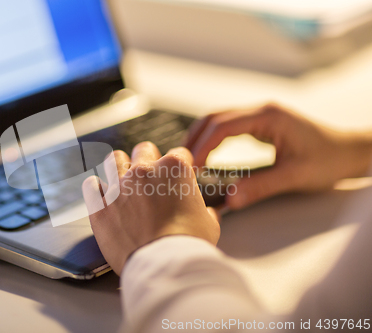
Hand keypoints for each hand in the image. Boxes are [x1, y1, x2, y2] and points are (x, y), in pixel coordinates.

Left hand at [82, 142, 219, 274]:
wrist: (163, 264)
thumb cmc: (188, 244)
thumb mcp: (208, 224)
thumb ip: (205, 212)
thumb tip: (207, 213)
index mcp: (174, 169)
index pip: (179, 154)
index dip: (180, 166)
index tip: (178, 176)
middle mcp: (144, 171)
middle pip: (144, 150)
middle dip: (149, 159)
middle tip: (151, 175)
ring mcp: (119, 186)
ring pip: (114, 160)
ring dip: (119, 166)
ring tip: (122, 179)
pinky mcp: (100, 206)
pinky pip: (91, 186)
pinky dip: (96, 189)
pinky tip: (102, 195)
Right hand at [186, 103, 371, 208]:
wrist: (348, 152)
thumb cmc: (328, 161)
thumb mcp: (295, 176)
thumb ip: (261, 187)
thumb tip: (229, 200)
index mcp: (268, 116)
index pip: (222, 126)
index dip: (202, 147)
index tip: (190, 167)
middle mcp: (261, 110)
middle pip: (214, 118)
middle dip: (194, 140)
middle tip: (181, 165)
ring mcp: (260, 114)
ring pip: (218, 120)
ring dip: (200, 138)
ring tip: (188, 161)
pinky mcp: (260, 123)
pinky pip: (227, 126)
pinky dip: (211, 139)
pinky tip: (205, 156)